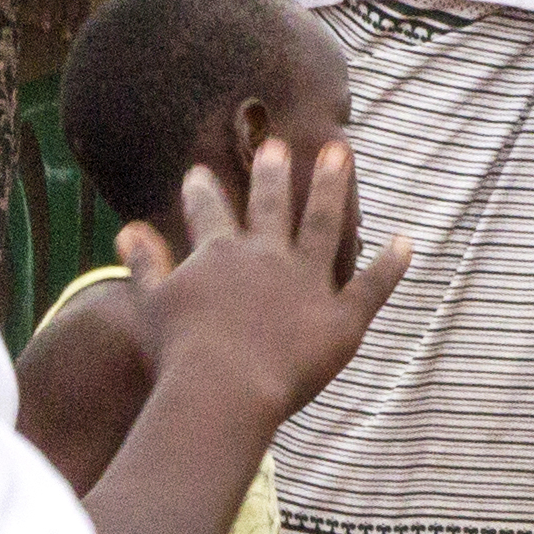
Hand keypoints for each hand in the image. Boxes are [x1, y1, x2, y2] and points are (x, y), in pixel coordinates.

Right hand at [122, 143, 409, 430]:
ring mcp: (307, 282)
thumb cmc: (181, 353)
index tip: (199, 172)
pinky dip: (392, 263)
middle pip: (272, 204)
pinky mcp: (341, 317)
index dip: (203, 192)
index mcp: (220, 254)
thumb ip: (147, 264)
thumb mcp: (155, 303)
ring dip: (332, 186)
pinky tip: (406, 241)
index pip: (210, 213)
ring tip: (340, 153)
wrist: (224, 389)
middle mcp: (267, 257)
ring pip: (325, 223)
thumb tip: (126, 231)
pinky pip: (372, 285)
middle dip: (273, 173)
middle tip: (276, 145)